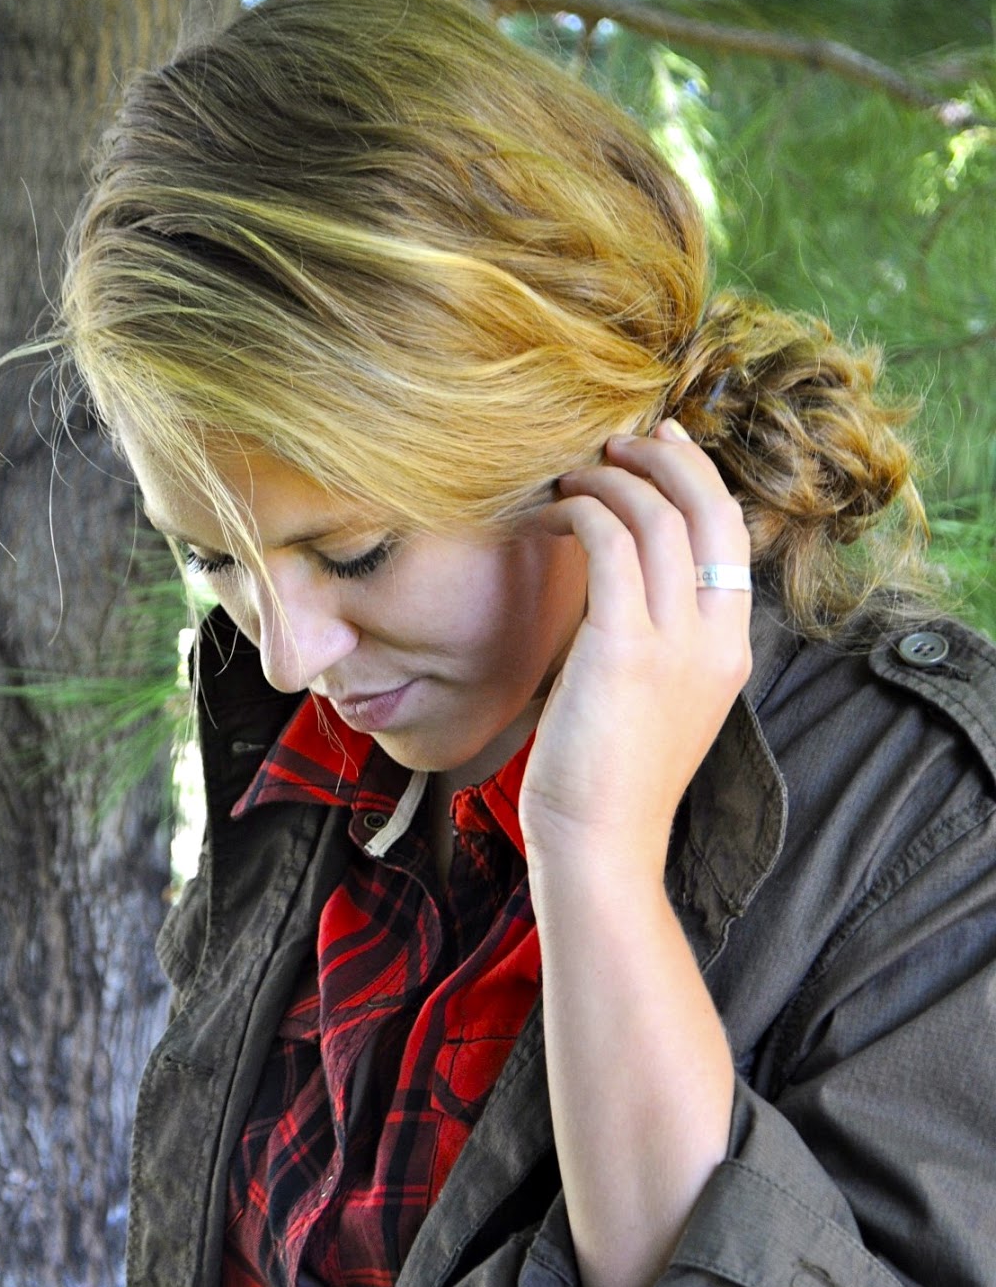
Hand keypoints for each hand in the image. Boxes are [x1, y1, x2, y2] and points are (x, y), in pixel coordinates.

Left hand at [519, 420, 751, 876]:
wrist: (602, 844)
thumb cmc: (610, 779)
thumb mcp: (657, 701)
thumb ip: (655, 640)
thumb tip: (617, 583)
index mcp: (732, 649)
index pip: (731, 537)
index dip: (698, 478)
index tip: (661, 446)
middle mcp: (716, 639)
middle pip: (709, 511)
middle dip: (666, 460)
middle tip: (617, 442)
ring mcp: (677, 644)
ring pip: (659, 519)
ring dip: (613, 481)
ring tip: (572, 475)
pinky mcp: (625, 650)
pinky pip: (612, 546)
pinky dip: (583, 513)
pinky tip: (554, 513)